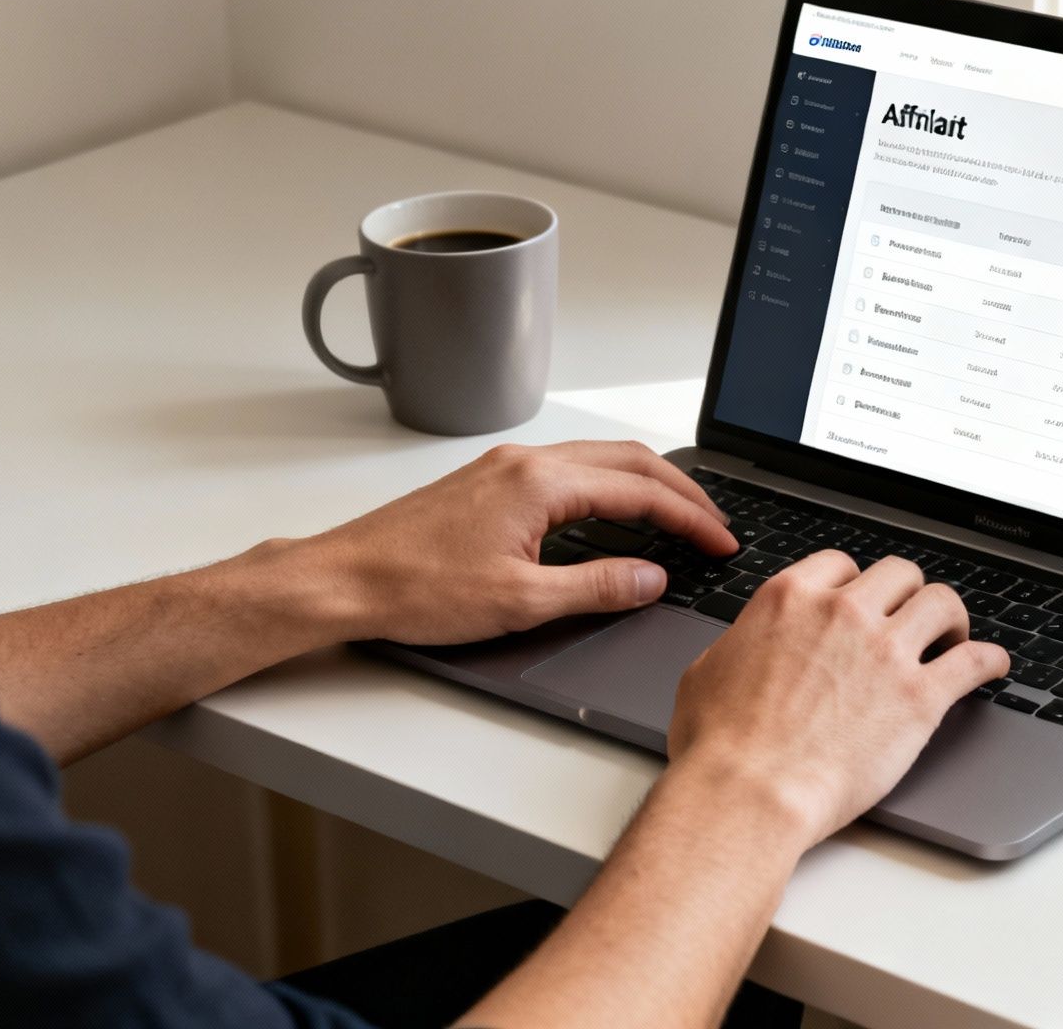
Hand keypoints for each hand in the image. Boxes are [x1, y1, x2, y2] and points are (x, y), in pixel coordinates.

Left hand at [288, 441, 737, 644]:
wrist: (342, 581)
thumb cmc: (413, 589)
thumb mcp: (520, 602)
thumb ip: (597, 587)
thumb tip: (651, 578)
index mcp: (540, 483)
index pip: (640, 491)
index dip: (690, 518)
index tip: (720, 541)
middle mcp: (524, 462)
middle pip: (628, 461)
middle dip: (680, 491)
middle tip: (714, 525)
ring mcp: (503, 468)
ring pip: (598, 461)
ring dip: (645, 486)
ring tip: (677, 519)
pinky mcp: (487, 483)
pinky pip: (568, 472)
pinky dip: (609, 489)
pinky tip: (613, 517)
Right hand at [666, 552, 1009, 849]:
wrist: (750, 792)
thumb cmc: (719, 746)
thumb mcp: (708, 672)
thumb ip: (740, 645)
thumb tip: (746, 647)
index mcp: (790, 599)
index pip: (841, 564)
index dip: (856, 584)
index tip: (865, 602)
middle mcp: (843, 613)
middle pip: (899, 575)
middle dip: (907, 595)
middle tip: (911, 619)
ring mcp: (886, 651)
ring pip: (942, 603)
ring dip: (951, 618)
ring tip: (952, 638)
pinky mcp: (920, 696)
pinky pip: (975, 661)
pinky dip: (989, 660)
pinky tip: (992, 665)